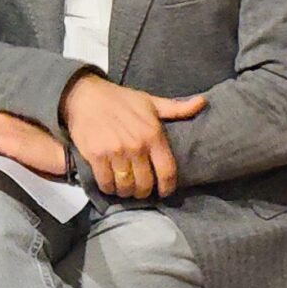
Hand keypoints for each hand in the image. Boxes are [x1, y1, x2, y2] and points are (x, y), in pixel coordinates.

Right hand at [61, 72, 206, 197]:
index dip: (168, 187)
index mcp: (153, 134)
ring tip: (125, 188)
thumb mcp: (150, 102)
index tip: (164, 191)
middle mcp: (136, 145)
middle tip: (141, 190)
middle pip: (145, 184)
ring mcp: (115, 152)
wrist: (84, 95)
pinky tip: (110, 184)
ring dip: (126, 192)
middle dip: (144, 191)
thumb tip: (202, 102)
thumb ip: (176, 108)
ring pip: (126, 186)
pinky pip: (106, 182)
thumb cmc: (119, 99)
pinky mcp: (95, 156)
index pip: (167, 171)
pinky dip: (109, 187)